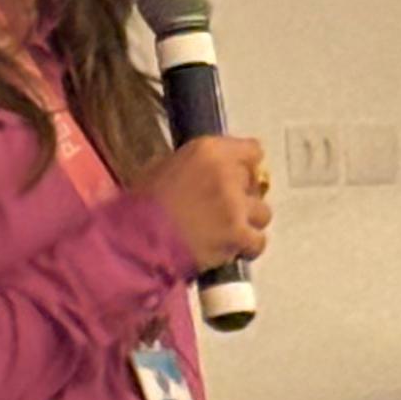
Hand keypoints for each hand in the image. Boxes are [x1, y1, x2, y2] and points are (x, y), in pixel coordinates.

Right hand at [140, 133, 271, 275]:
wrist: (137, 240)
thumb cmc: (143, 203)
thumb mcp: (166, 167)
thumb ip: (198, 165)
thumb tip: (215, 169)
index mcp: (208, 150)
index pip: (252, 151)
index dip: (245, 167)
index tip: (237, 179)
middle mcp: (227, 173)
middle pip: (255, 183)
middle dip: (243, 196)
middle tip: (224, 210)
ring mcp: (235, 205)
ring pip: (263, 212)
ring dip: (249, 222)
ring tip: (229, 232)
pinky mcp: (238, 235)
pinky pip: (259, 241)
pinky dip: (248, 247)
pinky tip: (233, 249)